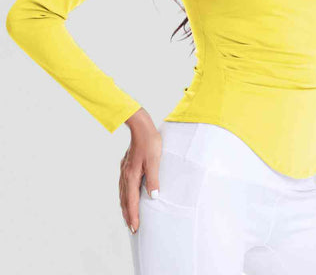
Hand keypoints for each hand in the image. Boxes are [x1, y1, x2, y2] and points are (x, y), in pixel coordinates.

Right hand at [119, 109, 161, 233]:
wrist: (141, 126)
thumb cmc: (149, 142)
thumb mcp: (155, 160)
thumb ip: (153, 179)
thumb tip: (153, 196)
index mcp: (132, 176)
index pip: (132, 201)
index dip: (133, 215)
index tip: (134, 228)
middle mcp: (125, 175)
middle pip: (125, 200)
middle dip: (128, 215)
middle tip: (131, 228)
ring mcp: (124, 170)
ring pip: (122, 193)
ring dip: (125, 206)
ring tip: (128, 216)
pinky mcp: (126, 165)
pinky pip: (123, 185)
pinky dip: (124, 195)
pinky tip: (126, 196)